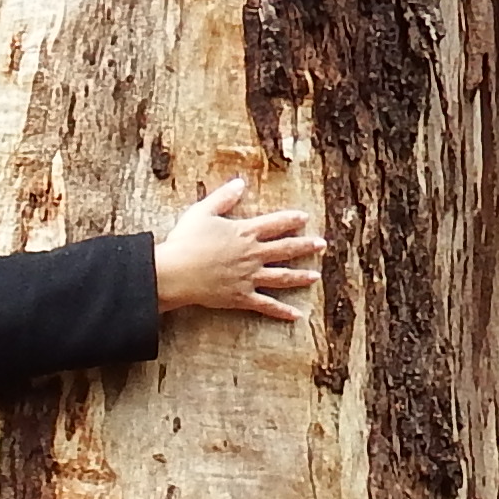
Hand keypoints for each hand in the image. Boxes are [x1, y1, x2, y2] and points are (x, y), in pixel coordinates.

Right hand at [154, 176, 322, 320]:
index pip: (275, 224)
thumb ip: (223, 197)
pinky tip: (296, 315)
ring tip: (316, 276)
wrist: (176, 272)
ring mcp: (250, 277)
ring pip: (282, 276)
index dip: (291, 220)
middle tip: (322, 245)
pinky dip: (282, 311)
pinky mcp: (242, 297)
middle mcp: (253, 254)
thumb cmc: (186, 241)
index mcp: (245, 232)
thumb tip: (240, 183)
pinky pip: (266, 305)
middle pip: (286, 249)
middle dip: (306, 246)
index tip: (304, 218)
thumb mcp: (202, 212)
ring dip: (301, 276)